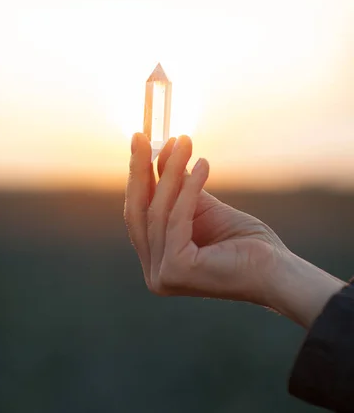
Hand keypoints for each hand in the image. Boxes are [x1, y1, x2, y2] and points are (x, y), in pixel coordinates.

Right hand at [124, 133, 345, 327]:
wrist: (276, 270)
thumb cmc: (244, 242)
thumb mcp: (203, 208)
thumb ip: (178, 189)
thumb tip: (161, 152)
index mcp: (158, 262)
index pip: (139, 214)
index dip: (137, 176)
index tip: (139, 141)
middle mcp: (154, 274)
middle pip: (138, 213)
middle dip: (139, 170)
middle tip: (143, 136)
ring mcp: (162, 276)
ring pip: (158, 211)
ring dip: (170, 172)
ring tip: (184, 142)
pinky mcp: (176, 270)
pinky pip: (177, 217)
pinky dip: (189, 187)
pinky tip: (202, 164)